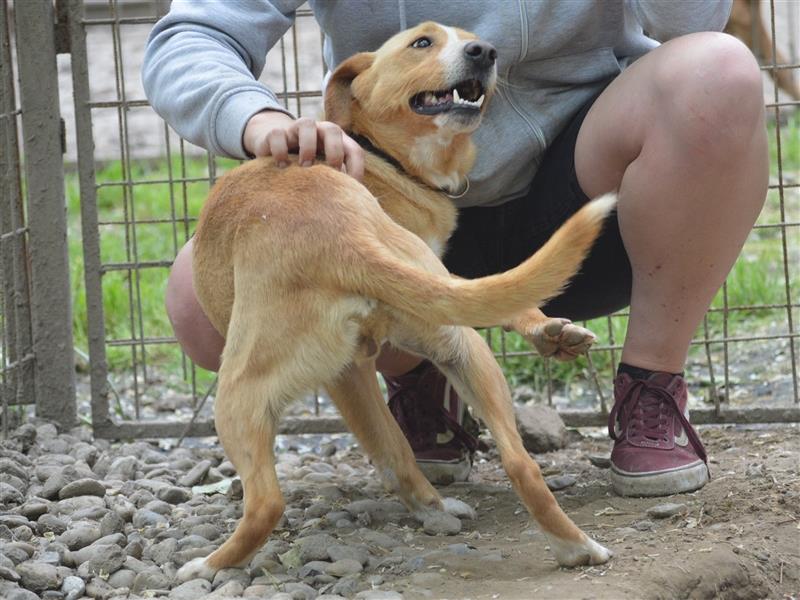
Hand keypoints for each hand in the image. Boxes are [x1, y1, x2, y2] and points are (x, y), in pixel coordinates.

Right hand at [243, 111, 364, 179]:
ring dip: (308, 146)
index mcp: (336, 142)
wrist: (276, 146)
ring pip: (306, 124)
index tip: (351, 189)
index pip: (354, 150)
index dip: (356, 168)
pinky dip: (280, 149)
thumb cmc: (308, 166)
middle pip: (333, 130)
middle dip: (334, 151)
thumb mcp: (324, 173)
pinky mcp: (275, 133)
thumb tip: (356, 208)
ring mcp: (296, 129)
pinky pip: (278, 134)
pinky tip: (281, 167)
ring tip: (304, 167)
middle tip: (331, 171)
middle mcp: (318, 131)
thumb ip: (337, 183)